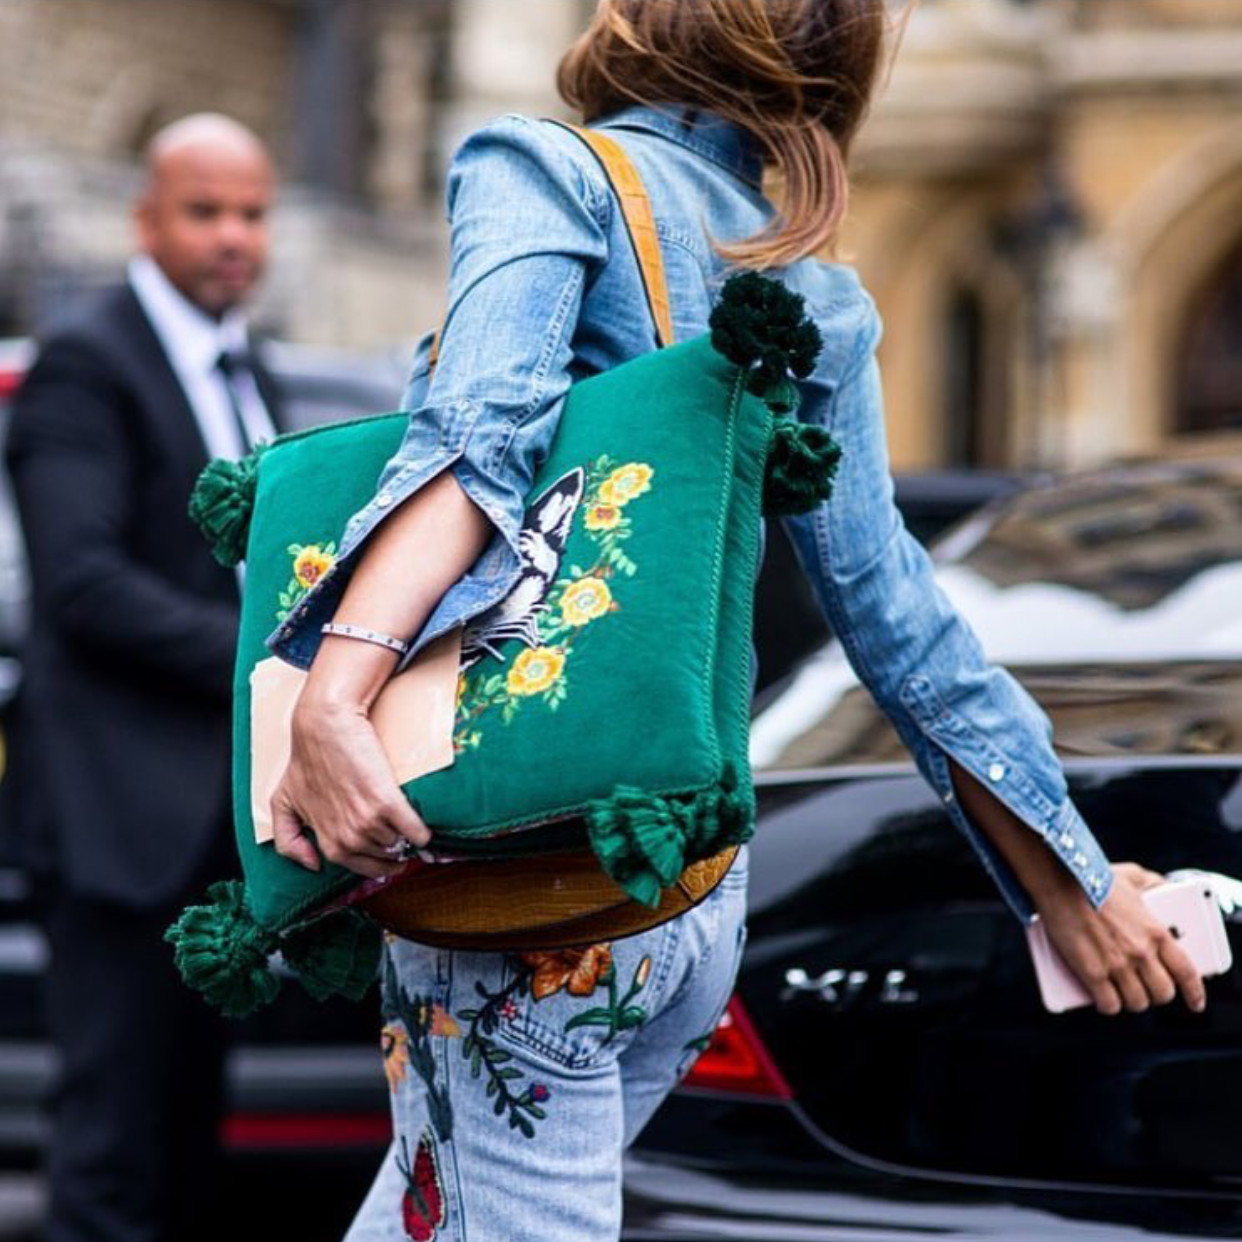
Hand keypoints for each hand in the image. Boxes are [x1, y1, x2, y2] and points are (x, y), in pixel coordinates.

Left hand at [270, 688, 428, 879]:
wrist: (326, 726)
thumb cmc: (306, 759)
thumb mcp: (282, 802)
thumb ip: (287, 838)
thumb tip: (313, 864)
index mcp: (327, 841)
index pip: (360, 867)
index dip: (377, 865)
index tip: (388, 859)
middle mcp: (348, 837)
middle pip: (384, 857)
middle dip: (393, 851)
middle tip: (401, 841)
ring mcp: (368, 821)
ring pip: (398, 842)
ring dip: (405, 837)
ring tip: (406, 825)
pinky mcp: (388, 802)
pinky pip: (415, 831)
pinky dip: (421, 833)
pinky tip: (422, 829)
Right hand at [1036, 862, 1206, 1015]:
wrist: (1061, 882)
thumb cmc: (1092, 877)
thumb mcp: (1132, 876)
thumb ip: (1151, 883)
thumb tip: (1162, 886)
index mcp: (1156, 932)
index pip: (1186, 972)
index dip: (1194, 992)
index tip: (1194, 1002)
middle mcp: (1141, 952)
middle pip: (1163, 993)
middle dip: (1155, 994)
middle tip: (1144, 987)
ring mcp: (1117, 965)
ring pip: (1137, 1003)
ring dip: (1130, 1001)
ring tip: (1121, 992)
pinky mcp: (1092, 973)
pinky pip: (1109, 1004)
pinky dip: (1107, 1005)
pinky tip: (1102, 997)